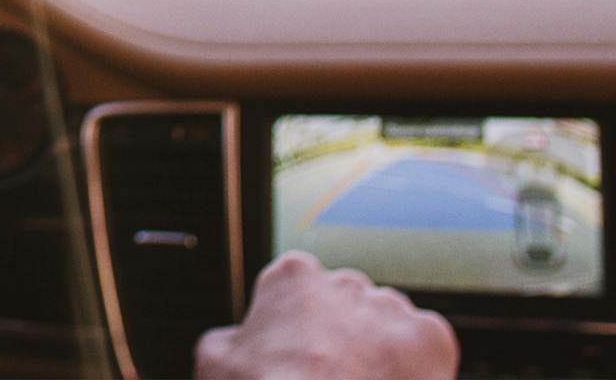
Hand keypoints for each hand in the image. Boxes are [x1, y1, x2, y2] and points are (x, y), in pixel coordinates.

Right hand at [196, 252, 457, 379]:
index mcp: (292, 277)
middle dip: (340, 333)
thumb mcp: (215, 361)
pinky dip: (415, 368)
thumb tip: (233, 341)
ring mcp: (391, 310)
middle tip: (327, 375)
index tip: (292, 352)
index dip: (294, 324)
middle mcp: (345, 284)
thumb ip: (227, 338)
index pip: (295, 287)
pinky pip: (426, 347)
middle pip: (345, 302)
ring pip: (387, 322)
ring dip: (378, 348)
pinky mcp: (432, 339)